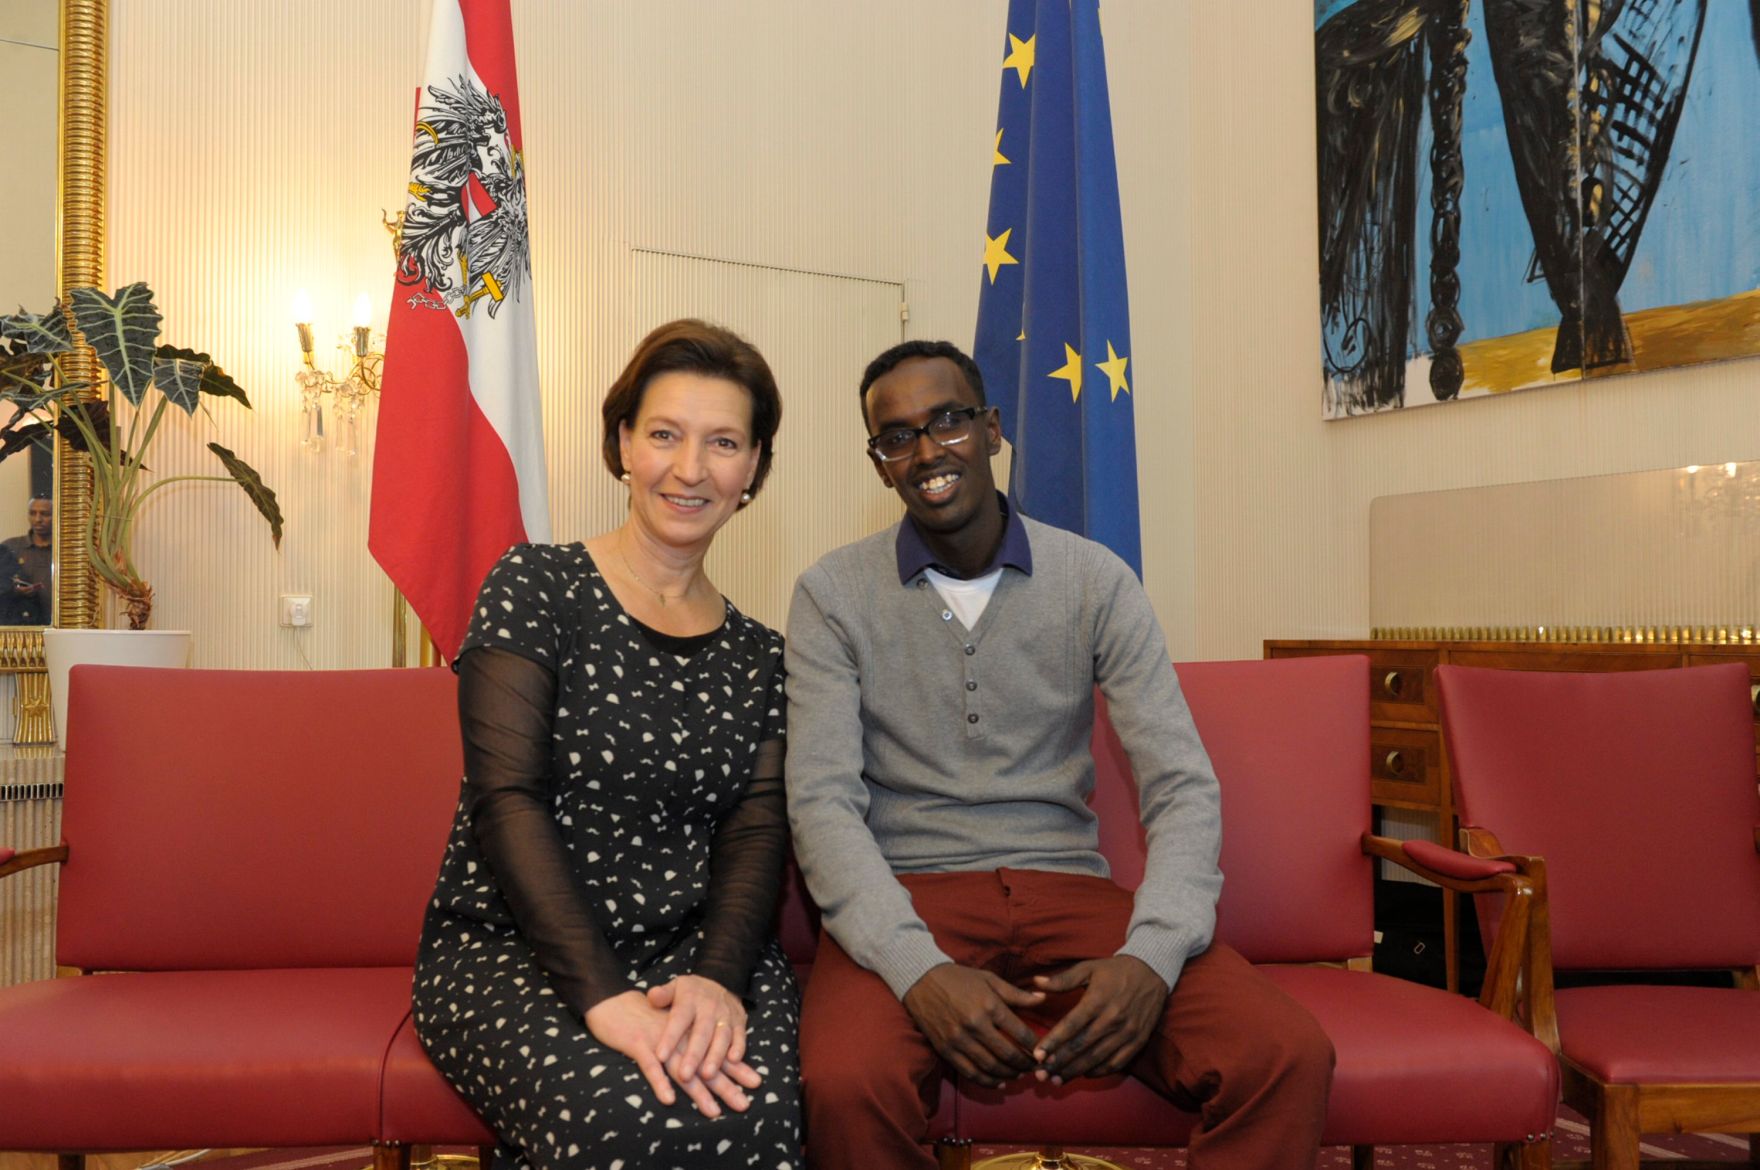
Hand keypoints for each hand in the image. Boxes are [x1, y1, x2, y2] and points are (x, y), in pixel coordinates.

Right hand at [584, 990, 754, 1117]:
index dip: (736, 1067)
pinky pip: (649, 1066)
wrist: (613, 1002)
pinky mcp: (637, 1043)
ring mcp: (658, 1040)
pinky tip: (669, 1099)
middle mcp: (678, 1037)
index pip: (716, 1051)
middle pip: (705, 1064)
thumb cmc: (643, 1019)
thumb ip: (688, 1042)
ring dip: (698, 1091)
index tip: (755, 1083)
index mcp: (688, 1032)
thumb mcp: (670, 1028)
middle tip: (744, 1104)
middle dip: (726, 1085)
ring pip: (681, 1069)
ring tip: (713, 1112)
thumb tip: (707, 1064)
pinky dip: (659, 1082)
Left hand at [647, 974, 747, 1080]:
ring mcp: (726, 1015)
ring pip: (722, 1037)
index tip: (660, 1056)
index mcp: (689, 1000)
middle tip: (684, 1076)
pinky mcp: (740, 1022)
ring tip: (706, 1075)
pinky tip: (734, 1061)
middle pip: (701, 1033)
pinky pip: (741, 1035)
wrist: (722, 980)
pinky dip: (739, 1048)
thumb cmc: (691, 992)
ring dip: (715, 1056)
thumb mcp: (675, 987)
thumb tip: (651, 996)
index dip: (670, 1038)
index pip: (679, 1019)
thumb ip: (663, 994)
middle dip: (693, 1055)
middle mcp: (709, 1008)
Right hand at [901, 962, 1044, 1087]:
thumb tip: (1043, 998)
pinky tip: (999, 1082)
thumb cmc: (959, 978)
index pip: (1020, 1033)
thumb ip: (1016, 994)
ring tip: (1019, 1075)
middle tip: (1034, 1067)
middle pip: (1008, 1054)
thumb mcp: (989, 980)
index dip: (1035, 1046)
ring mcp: (959, 1039)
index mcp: (989, 1005)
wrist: (921, 980)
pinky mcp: (946, 1049)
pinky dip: (987, 1081)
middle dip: (1025, 1064)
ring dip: (1009, 1075)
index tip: (1042, 1051)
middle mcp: (975, 1024)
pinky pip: (970, 1072)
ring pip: (990, 1067)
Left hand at [1031, 955, 1166, 1082]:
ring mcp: (1127, 1032)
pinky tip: (1084, 1075)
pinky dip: (1099, 1072)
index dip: (1053, 1042)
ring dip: (1075, 1071)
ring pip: (1097, 1058)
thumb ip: (1062, 979)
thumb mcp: (1088, 968)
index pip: (1071, 1025)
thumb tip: (1036, 982)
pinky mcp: (1138, 1041)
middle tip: (1041, 1074)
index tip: (1037, 1055)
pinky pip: (1116, 1062)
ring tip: (1057, 1080)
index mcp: (1097, 1000)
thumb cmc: (1115, 970)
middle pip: (1081, 1046)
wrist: (1152, 972)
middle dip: (1059, 1062)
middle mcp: (1112, 1019)